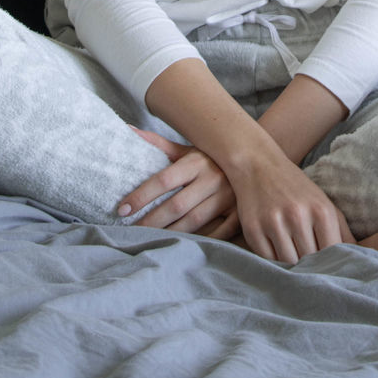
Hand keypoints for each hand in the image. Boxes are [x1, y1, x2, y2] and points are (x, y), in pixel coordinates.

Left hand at [120, 127, 239, 239]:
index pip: (163, 180)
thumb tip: (128, 130)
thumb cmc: (211, 158)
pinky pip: (217, 233)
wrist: (255, 161)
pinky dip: (200, 241)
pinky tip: (183, 247)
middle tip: (131, 231)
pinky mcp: (240, 214)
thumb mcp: (187, 149)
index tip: (122, 208)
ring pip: (195, 222)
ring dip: (171, 234)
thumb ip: (158, 144)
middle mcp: (213, 178)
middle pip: (177, 205)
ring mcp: (229, 197)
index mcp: (197, 161)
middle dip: (151, 220)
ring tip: (151, 241)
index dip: (141, 195)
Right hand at [229, 149, 355, 264]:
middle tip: (306, 266)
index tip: (325, 267)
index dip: (329, 265)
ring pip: (288, 263)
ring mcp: (273, 222)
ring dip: (290, 265)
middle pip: (309, 262)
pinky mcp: (252, 228)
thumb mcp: (324, 203)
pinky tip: (274, 249)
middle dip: (309, 266)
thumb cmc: (296, 188)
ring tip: (291, 257)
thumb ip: (343, 232)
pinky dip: (271, 260)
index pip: (331, 254)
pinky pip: (266, 259)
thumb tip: (362, 259)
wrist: (258, 164)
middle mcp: (297, 215)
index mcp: (321, 210)